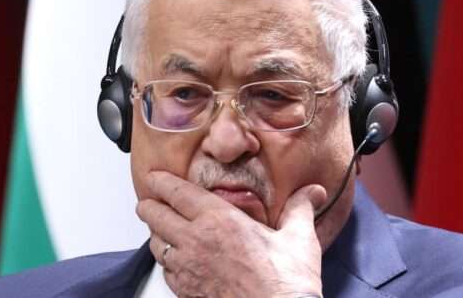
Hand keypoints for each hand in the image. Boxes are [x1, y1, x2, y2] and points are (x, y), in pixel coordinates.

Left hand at [136, 171, 326, 297]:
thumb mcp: (299, 237)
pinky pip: (165, 271)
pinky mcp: (187, 292)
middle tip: (150, 201)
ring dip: (156, 234)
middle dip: (149, 205)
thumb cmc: (287, 283)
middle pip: (155, 216)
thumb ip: (300, 209)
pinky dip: (166, 262)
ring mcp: (188, 269)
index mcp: (219, 219)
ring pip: (155, 244)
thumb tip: (312, 191)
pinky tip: (176, 261)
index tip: (154, 176)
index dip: (160, 181)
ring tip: (161, 229)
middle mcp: (196, 241)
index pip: (177, 192)